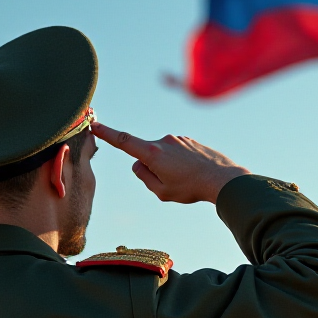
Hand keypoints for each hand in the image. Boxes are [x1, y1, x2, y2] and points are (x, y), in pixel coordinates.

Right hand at [91, 121, 249, 203]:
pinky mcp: (190, 140)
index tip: (94, 125)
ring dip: (169, 166)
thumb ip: (144, 177)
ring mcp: (178, 139)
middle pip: (147, 155)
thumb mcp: (162, 192)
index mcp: (153, 153)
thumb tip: (138, 164)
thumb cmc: (191, 188)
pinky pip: (177, 153)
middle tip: (171, 184)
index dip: (107, 134)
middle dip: (152, 169)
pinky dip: (181, 163)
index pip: (124, 141)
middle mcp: (164, 141)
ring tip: (187, 179)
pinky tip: (194, 173)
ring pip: (163, 155)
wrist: (222, 179)